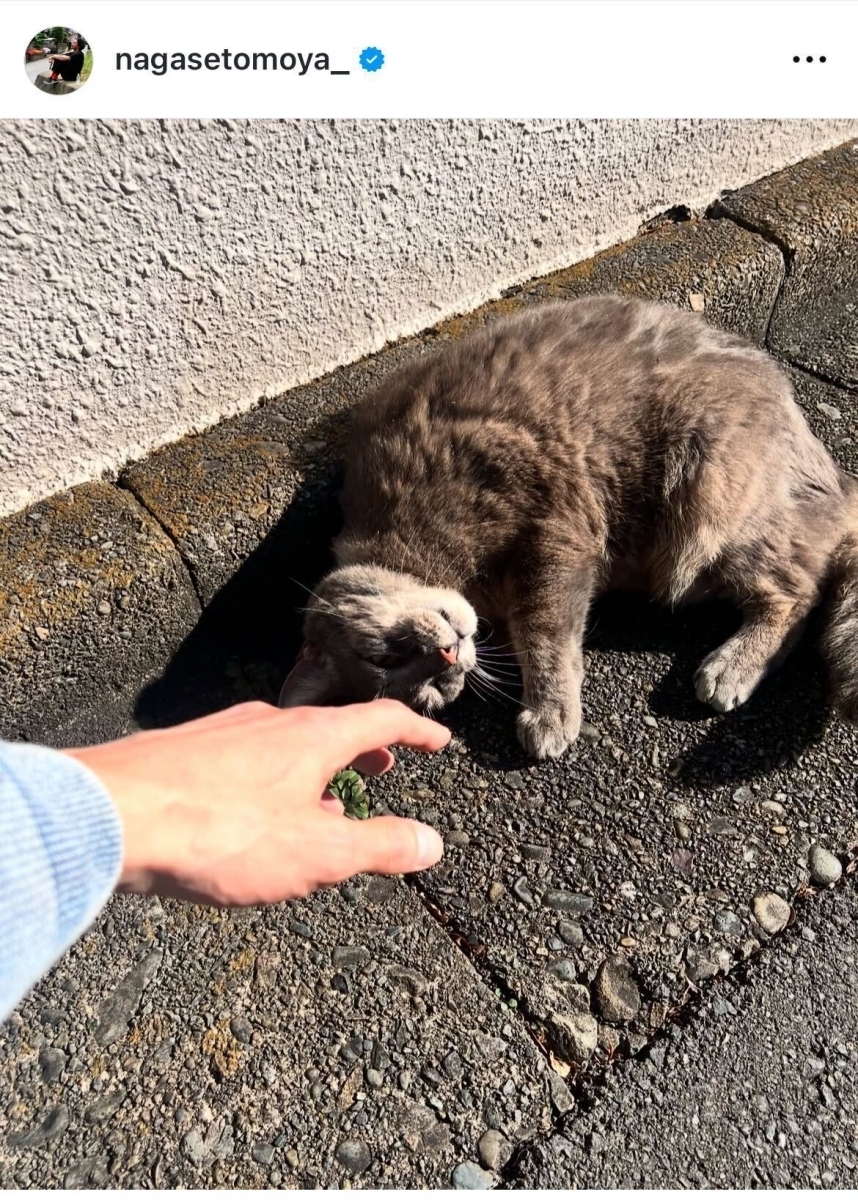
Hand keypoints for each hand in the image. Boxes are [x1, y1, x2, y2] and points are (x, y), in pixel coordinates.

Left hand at [64, 700, 449, 905]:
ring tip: (323, 804)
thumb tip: (432, 843)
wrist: (109, 815)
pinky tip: (254, 816)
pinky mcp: (186, 752)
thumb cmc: (219, 832)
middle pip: (332, 728)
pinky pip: (246, 759)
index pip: (382, 721)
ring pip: (286, 745)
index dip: (417, 733)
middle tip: (382, 771)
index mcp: (314, 737)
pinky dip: (273, 779)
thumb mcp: (316, 853)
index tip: (438, 744)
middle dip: (364, 752)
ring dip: (316, 769)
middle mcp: (271, 723)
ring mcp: (225, 733)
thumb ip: (378, 847)